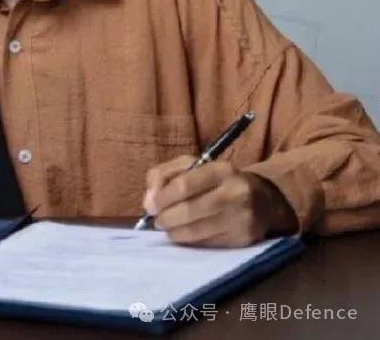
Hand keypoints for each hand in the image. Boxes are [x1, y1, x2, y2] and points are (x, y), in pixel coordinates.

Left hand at [143, 155, 297, 246]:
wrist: (263, 199)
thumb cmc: (217, 180)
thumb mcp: (191, 166)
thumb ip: (163, 175)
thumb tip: (148, 201)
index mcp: (221, 170)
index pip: (184, 186)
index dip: (163, 198)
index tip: (150, 206)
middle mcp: (235, 193)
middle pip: (189, 211)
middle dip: (166, 218)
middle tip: (158, 220)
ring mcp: (242, 219)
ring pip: (197, 231)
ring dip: (175, 232)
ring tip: (169, 228)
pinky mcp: (244, 240)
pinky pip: (207, 244)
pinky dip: (190, 241)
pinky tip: (185, 235)